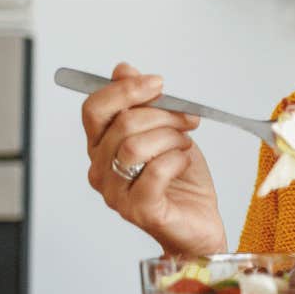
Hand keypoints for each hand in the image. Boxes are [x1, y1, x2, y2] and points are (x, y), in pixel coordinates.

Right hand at [80, 63, 224, 256]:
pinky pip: (154, 172)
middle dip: (163, 114)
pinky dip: (176, 159)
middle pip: (120, 125)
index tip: (159, 83)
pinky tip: (185, 161)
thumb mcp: (167, 132)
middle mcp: (101, 170)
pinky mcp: (139, 210)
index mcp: (102, 148)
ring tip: (186, 144)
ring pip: (134, 147)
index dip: (125, 90)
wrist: (199, 224)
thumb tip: (122, 69)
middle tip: (189, 119)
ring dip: (170, 137)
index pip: (94, 109)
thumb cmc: (182, 181)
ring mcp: (116, 193)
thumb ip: (144, 104)